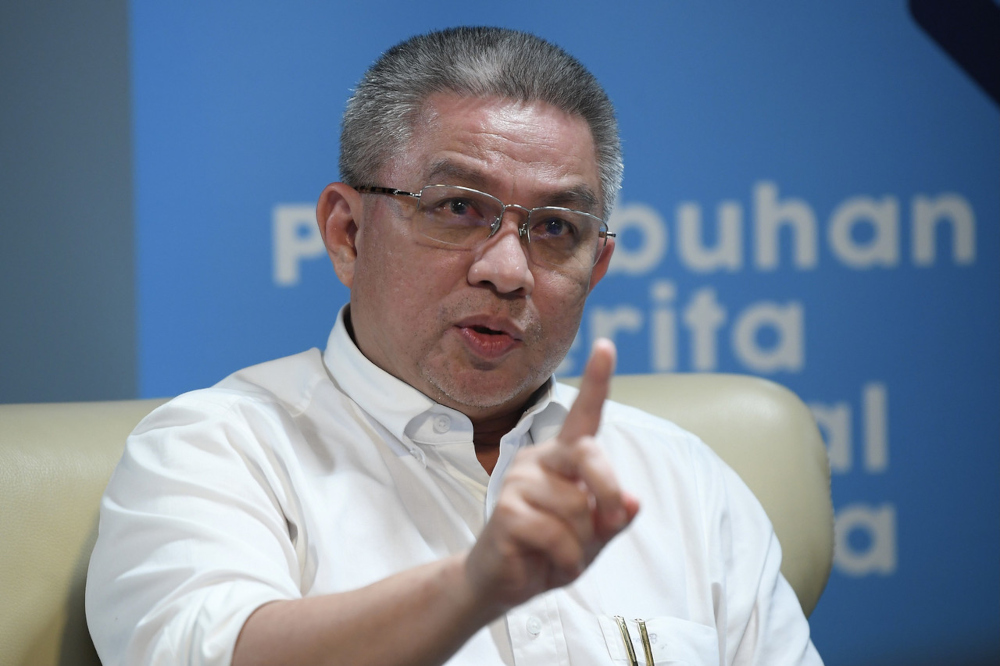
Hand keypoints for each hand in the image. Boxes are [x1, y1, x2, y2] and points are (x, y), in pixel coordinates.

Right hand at [465, 339, 639, 612]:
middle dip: (609, 494)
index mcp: (564, 457)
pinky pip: (556, 534)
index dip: (597, 380)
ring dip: (582, 544)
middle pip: (589, 456)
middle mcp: (539, 459)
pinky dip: (567, 560)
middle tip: (609, 524)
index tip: (606, 345)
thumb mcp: (593, 535)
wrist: (504, 581)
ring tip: (562, 552)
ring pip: (577, 508)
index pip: (584, 414)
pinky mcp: (505, 510)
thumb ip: (614, 516)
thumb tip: (633, 502)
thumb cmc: (551, 549)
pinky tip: (551, 564)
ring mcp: (519, 482)